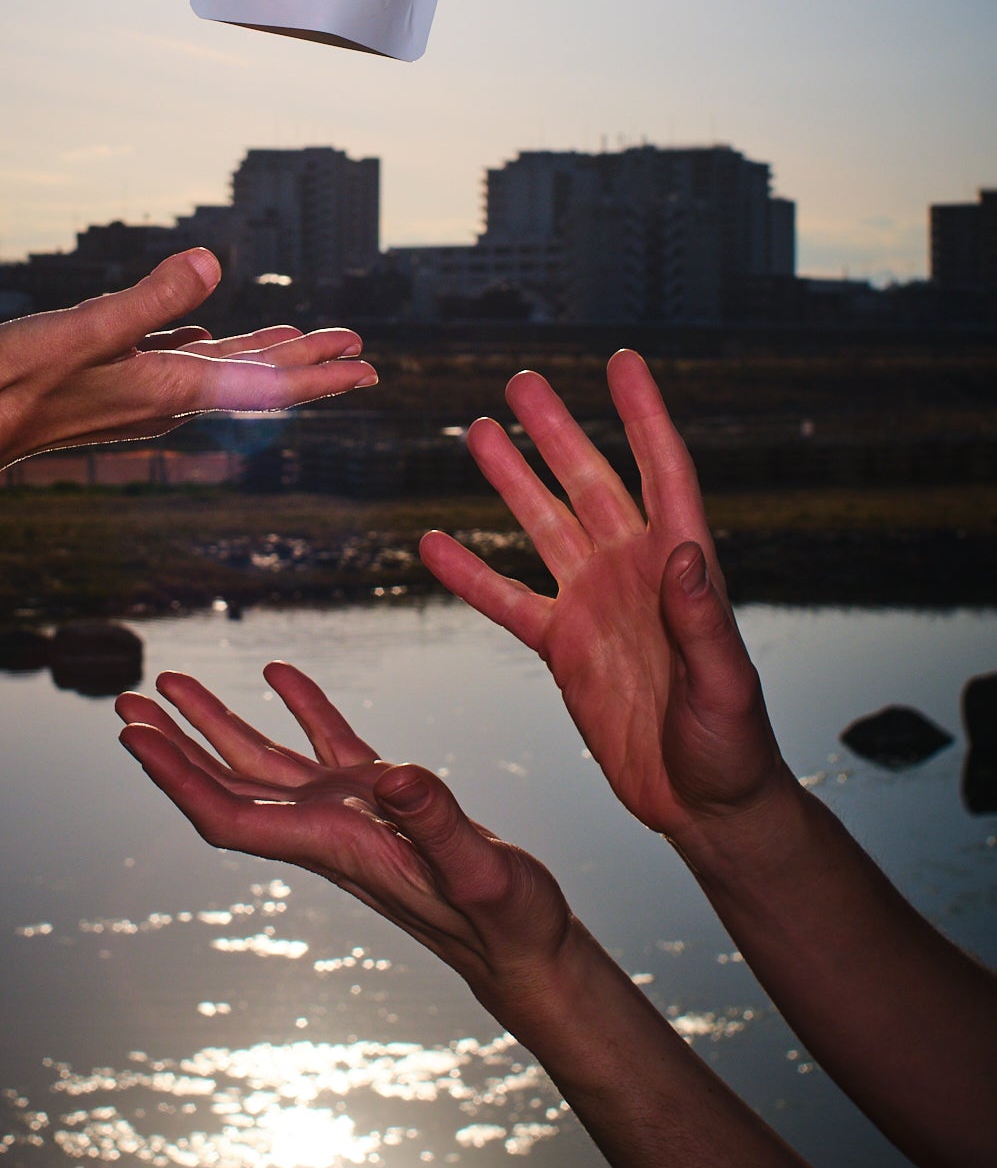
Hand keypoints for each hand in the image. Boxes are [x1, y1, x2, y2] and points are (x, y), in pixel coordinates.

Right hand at [0, 248, 376, 474]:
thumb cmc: (16, 381)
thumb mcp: (87, 329)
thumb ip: (149, 298)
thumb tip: (211, 264)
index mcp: (169, 385)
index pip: (265, 382)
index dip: (320, 375)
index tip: (368, 370)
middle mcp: (165, 395)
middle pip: (256, 378)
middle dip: (312, 364)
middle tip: (364, 354)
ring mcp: (140, 392)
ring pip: (221, 368)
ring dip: (269, 354)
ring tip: (310, 342)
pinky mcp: (115, 383)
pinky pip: (180, 362)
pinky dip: (211, 349)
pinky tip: (212, 335)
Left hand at [117, 662, 570, 1014]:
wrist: (527, 947)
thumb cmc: (504, 922)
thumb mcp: (479, 870)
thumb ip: (437, 821)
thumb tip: (395, 776)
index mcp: (334, 844)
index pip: (229, 814)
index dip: (175, 778)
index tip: (134, 739)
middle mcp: (326, 829)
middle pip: (226, 787)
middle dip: (172, 747)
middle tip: (123, 704)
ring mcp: (350, 813)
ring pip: (264, 761)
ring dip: (215, 724)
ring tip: (170, 682)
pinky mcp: (382, 799)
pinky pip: (325, 743)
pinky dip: (300, 706)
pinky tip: (278, 673)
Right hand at [419, 351, 786, 844]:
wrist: (703, 805)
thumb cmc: (733, 747)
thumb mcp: (725, 685)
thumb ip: (702, 620)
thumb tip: (685, 553)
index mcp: (681, 566)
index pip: (662, 472)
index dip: (643, 416)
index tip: (621, 363)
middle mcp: (634, 572)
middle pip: (590, 483)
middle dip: (557, 430)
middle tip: (522, 381)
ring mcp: (594, 604)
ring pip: (544, 525)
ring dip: (511, 480)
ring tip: (477, 431)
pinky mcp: (562, 647)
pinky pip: (507, 600)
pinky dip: (470, 574)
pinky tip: (434, 544)